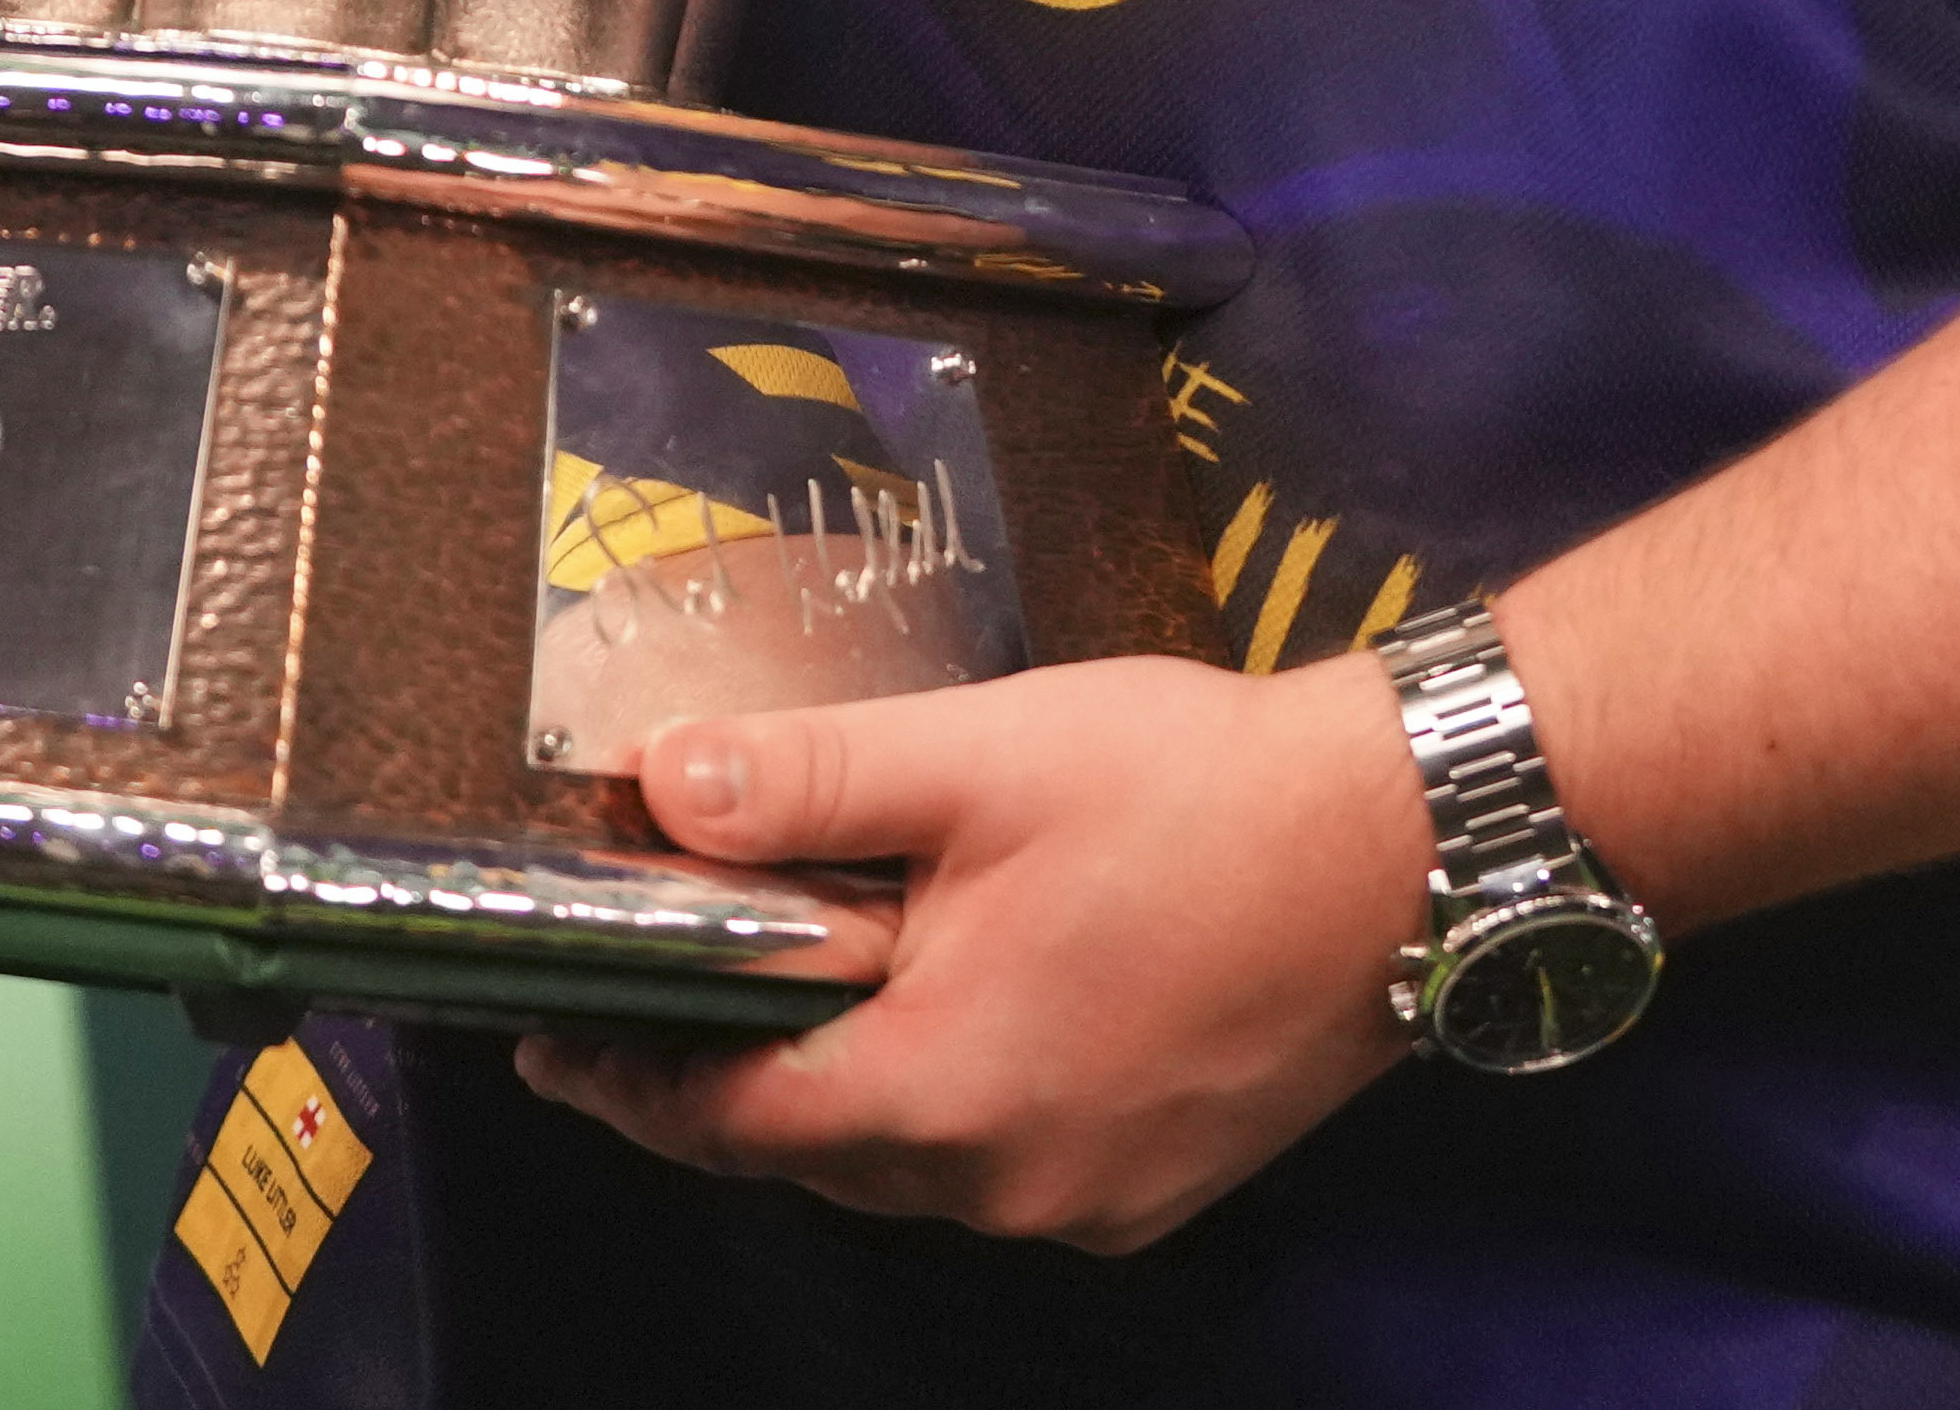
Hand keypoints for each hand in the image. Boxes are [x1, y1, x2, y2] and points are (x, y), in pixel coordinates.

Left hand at [512, 656, 1427, 1250]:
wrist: (1407, 842)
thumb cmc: (1198, 789)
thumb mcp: (986, 755)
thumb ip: (810, 781)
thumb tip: (659, 786)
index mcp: (942, 1090)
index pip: (726, 1121)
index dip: (628, 1083)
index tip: (552, 1046)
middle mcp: (1005, 1185)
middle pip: (814, 1150)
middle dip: (734, 1078)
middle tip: (673, 994)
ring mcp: (1089, 1203)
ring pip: (912, 1164)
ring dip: (853, 1087)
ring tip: (820, 983)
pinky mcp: (1155, 1188)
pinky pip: (1004, 1168)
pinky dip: (955, 1104)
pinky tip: (967, 1008)